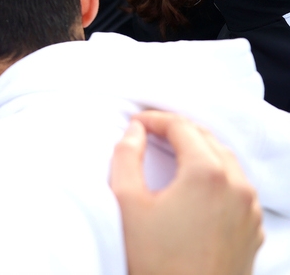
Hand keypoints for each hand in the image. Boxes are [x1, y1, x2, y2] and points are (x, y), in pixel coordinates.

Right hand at [110, 111, 262, 274]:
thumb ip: (127, 155)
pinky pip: (239, 190)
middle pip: (208, 140)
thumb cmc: (153, 259)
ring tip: (172, 154)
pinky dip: (217, 177)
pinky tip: (197, 187)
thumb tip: (135, 132)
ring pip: (228, 164)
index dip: (156, 120)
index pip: (182, 128)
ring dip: (200, 152)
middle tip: (151, 132)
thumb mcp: (126, 201)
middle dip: (179, 131)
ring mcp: (249, 211)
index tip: (136, 123)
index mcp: (207, 174)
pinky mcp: (252, 232)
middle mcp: (237, 187)